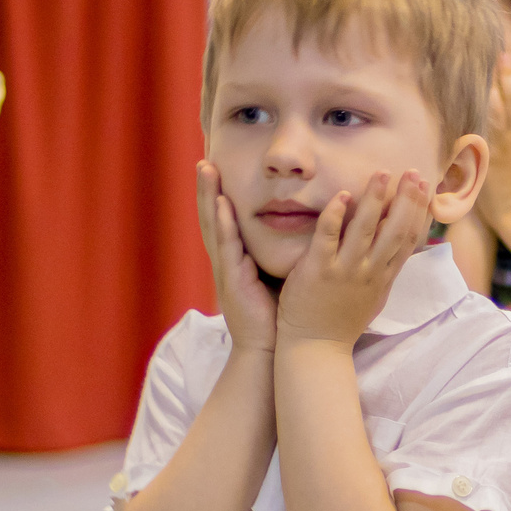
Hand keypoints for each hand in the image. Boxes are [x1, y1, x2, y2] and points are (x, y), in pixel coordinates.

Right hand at [196, 161, 277, 354]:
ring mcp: (227, 270)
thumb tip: (307, 230)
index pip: (225, 220)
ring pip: (214, 226)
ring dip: (208, 197)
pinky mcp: (232, 281)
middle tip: (204, 159)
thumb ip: (283, 253)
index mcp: (238, 260)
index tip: (218, 166)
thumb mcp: (279, 277)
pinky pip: (226, 247)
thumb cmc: (278, 316)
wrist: (269, 351)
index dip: (219, 195)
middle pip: (213, 217)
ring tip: (205, 169)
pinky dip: (223, 224)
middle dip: (207, 188)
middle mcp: (228, 261)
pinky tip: (221, 204)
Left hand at [277, 172, 430, 344]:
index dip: (419, 211)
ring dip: (374, 199)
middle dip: (407, 199)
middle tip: (414, 172)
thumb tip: (398, 250)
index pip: (408, 239)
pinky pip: (328, 236)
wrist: (316, 348)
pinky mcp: (319, 270)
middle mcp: (369, 272)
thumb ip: (385, 271)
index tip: (426, 187)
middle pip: (394, 230)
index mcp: (383, 277)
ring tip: (381, 174)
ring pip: (364, 229)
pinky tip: (342, 195)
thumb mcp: (373, 297)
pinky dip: (335, 215)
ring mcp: (345, 271)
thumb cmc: (341, 323)